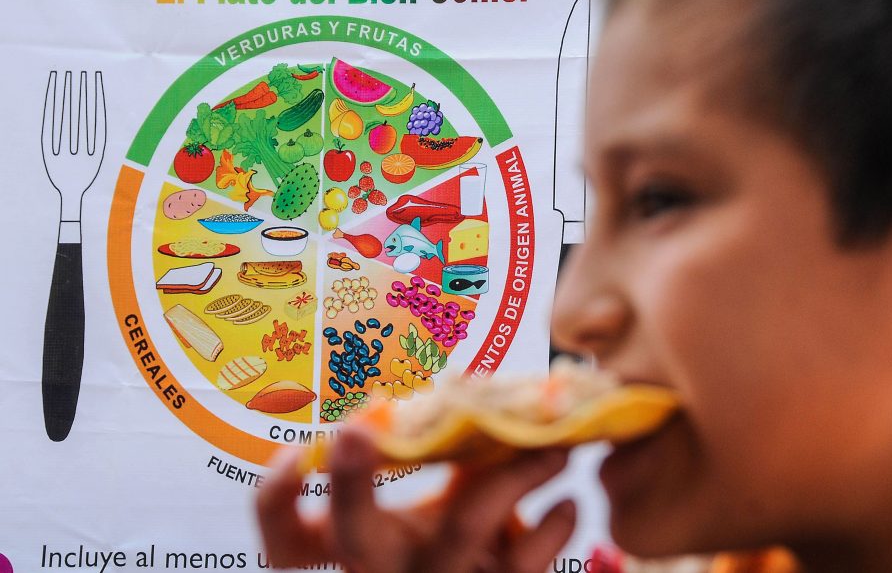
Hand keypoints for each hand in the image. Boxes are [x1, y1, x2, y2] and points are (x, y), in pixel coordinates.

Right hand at [256, 425, 575, 572]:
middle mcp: (390, 569)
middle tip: (354, 428)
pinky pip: (528, 563)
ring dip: (513, 473)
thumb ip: (442, 458)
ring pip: (464, 526)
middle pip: (354, 535)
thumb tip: (472, 386)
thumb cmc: (461, 540)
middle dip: (350, 483)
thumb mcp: (435, 505)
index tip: (290, 455)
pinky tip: (568, 503)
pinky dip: (555, 524)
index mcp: (362, 545)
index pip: (288, 542)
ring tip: (556, 447)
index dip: (275, 504)